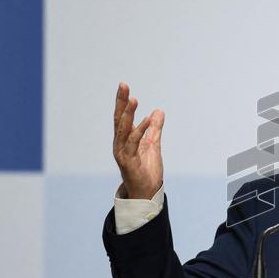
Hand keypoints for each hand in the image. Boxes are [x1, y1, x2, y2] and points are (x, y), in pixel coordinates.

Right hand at [112, 82, 164, 199]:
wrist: (147, 191)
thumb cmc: (147, 170)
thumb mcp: (153, 144)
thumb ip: (155, 129)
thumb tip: (158, 111)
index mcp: (124, 139)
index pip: (122, 117)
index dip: (122, 102)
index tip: (124, 86)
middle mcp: (120, 144)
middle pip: (119, 120)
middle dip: (121, 102)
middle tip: (123, 86)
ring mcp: (122, 153)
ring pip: (123, 130)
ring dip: (128, 114)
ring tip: (134, 100)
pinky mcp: (128, 162)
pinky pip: (133, 143)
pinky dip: (139, 131)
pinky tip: (146, 120)